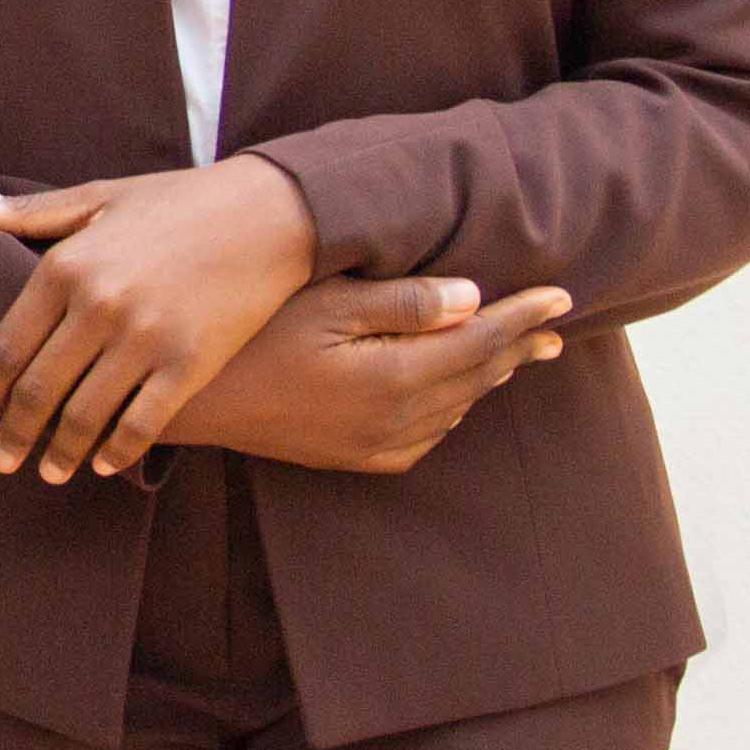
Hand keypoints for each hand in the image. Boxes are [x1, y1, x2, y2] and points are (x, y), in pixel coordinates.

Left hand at [0, 156, 319, 482]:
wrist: (268, 214)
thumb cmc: (176, 204)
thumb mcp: (99, 197)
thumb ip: (30, 213)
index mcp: (66, 267)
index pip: (6, 348)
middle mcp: (99, 306)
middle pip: (39, 390)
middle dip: (12, 435)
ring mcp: (146, 338)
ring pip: (85, 415)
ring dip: (59, 453)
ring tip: (46, 473)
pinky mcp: (191, 363)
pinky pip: (142, 423)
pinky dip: (117, 451)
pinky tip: (101, 464)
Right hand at [156, 273, 574, 475]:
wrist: (187, 401)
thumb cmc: (249, 333)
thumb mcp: (324, 301)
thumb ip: (404, 303)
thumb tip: (476, 298)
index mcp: (396, 378)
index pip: (482, 341)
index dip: (525, 315)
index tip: (563, 292)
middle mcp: (397, 421)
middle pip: (477, 377)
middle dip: (517, 347)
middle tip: (554, 324)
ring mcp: (374, 445)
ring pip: (456, 408)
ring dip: (487, 376)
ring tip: (514, 350)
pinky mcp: (353, 456)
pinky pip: (425, 435)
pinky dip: (450, 408)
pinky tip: (451, 390)